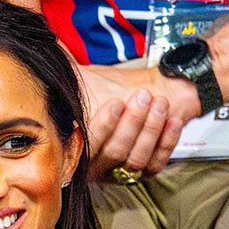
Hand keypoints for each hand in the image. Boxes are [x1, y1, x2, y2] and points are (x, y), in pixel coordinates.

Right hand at [78, 65, 197, 181]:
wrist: (138, 99)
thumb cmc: (109, 94)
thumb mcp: (86, 84)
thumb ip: (73, 78)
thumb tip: (56, 57)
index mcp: (75, 149)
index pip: (87, 145)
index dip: (103, 127)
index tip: (116, 104)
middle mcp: (96, 166)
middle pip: (115, 152)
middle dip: (132, 123)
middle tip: (143, 98)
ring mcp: (121, 171)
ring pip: (136, 159)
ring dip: (151, 130)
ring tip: (160, 104)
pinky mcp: (143, 171)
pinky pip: (156, 164)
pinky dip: (167, 143)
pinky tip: (172, 122)